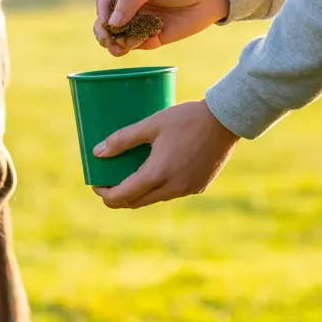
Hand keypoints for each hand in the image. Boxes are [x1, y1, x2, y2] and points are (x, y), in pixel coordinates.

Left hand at [91, 100, 239, 208]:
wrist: (226, 120)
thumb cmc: (186, 118)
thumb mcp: (150, 125)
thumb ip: (122, 139)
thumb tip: (97, 152)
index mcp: (158, 174)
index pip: (124, 196)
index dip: (106, 195)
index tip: (96, 185)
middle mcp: (173, 187)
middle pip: (137, 202)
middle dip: (119, 197)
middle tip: (107, 183)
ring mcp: (188, 189)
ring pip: (155, 198)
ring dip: (139, 193)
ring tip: (129, 175)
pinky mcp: (200, 186)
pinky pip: (172, 192)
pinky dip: (158, 187)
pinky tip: (155, 171)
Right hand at [94, 0, 229, 56]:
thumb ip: (130, 1)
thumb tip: (112, 23)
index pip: (104, 3)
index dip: (101, 14)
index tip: (107, 24)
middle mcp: (129, 7)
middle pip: (107, 23)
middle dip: (104, 33)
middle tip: (107, 41)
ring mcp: (140, 23)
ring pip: (118, 37)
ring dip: (116, 44)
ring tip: (120, 48)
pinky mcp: (152, 37)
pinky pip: (137, 44)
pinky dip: (135, 45)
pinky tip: (143, 41)